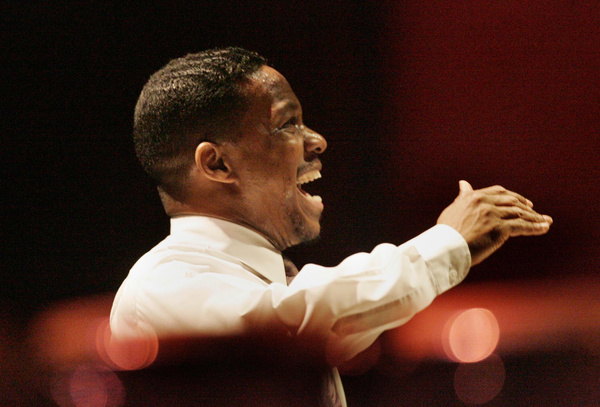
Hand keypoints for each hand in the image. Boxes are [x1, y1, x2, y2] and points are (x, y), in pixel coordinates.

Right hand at [437, 181, 552, 265]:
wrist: (444, 247)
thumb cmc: (446, 232)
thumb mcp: (454, 209)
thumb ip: (463, 197)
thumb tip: (463, 183)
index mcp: (474, 197)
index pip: (499, 192)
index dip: (513, 196)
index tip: (522, 202)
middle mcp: (485, 203)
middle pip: (512, 202)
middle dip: (527, 207)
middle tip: (536, 212)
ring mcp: (493, 215)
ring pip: (519, 214)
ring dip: (535, 218)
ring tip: (546, 221)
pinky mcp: (499, 229)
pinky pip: (521, 227)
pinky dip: (535, 227)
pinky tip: (544, 228)